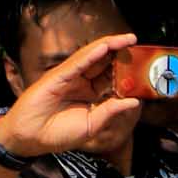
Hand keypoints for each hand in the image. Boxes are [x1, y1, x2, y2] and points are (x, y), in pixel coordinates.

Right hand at [0, 32, 140, 160]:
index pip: (113, 79)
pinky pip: (78, 63)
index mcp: (91, 94)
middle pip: (105, 64)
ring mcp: (71, 78)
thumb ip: (111, 111)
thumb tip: (135, 102)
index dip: (128, 72)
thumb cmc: (60, 133)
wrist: (32, 137)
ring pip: (93, 58)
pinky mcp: (58, 76)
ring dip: (110, 47)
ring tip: (128, 39)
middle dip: (122, 53)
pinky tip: (105, 47)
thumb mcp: (93, 124)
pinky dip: (91, 54)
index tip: (145, 66)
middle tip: (138, 44)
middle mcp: (82, 83)